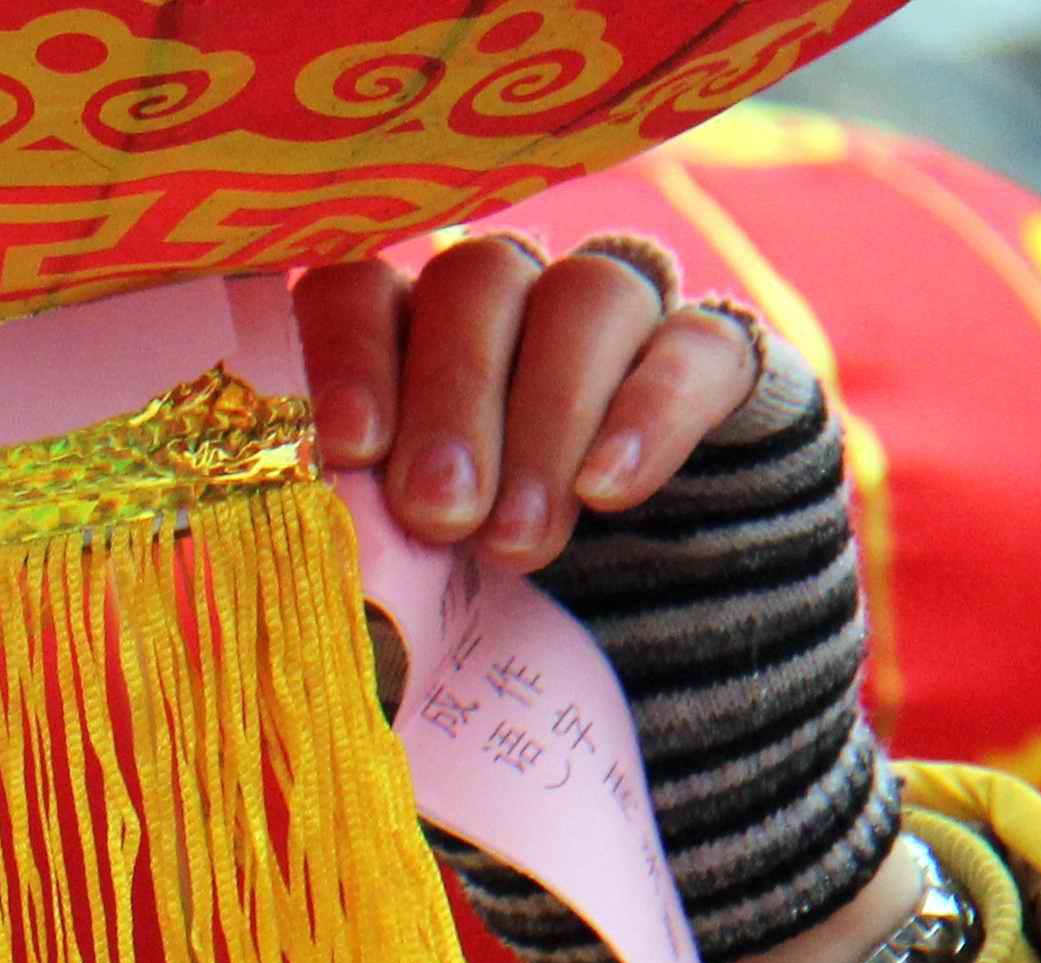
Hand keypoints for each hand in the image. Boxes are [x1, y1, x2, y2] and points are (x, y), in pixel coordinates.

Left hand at [292, 235, 760, 574]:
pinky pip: (693, 348)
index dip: (350, 354)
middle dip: (452, 400)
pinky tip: (607, 489)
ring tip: (514, 541)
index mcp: (403, 327)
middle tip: (437, 512)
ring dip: (546, 418)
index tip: (352, 448)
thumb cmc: (471, 579)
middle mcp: (505, 294)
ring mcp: (613, 312)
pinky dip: (649, 416)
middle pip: (476, 281)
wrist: (646, 603)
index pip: (360, 286)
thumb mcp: (409, 560)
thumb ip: (369, 531)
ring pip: (584, 297)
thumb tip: (331, 555)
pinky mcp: (709, 353)